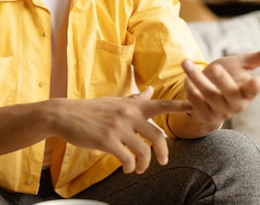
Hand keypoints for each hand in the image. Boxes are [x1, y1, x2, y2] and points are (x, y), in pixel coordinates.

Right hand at [53, 87, 191, 173]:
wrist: (65, 115)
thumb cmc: (91, 109)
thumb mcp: (114, 102)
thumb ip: (135, 99)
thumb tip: (151, 91)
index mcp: (132, 105)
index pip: (160, 104)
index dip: (179, 106)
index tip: (194, 107)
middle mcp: (128, 114)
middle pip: (158, 136)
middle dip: (163, 152)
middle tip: (162, 161)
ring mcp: (118, 127)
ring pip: (143, 151)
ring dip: (144, 164)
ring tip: (137, 168)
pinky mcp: (107, 140)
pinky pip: (127, 159)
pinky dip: (129, 167)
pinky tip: (125, 168)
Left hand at [182, 44, 259, 124]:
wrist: (207, 92)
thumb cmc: (228, 75)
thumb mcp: (242, 65)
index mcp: (246, 93)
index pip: (252, 92)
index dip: (254, 88)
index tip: (258, 80)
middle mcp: (234, 105)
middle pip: (229, 93)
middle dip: (222, 80)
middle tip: (215, 67)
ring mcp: (218, 111)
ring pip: (207, 95)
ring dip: (196, 78)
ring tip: (186, 63)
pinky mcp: (202, 114)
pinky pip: (194, 104)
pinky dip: (189, 91)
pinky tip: (185, 79)